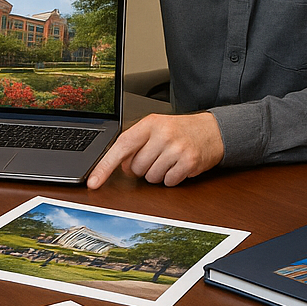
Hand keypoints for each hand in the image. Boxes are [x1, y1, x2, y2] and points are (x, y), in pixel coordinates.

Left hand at [86, 113, 224, 188]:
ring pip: (151, 177)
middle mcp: (162, 134)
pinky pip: (168, 182)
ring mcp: (176, 148)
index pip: (121, 146)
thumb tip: (120, 166)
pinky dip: (171, 178)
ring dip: (158, 174)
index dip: (105, 166)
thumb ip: (135, 144)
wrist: (213, 131)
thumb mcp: (155, 128)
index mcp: (149, 123)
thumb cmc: (179, 131)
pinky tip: (178, 166)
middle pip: (136, 168)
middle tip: (157, 156)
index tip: (93, 181)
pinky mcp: (189, 162)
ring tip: (169, 159)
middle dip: (143, 168)